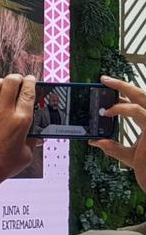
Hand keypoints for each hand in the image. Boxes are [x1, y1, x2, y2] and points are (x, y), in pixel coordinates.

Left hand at [0, 74, 37, 186]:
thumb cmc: (4, 165)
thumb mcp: (26, 154)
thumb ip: (33, 141)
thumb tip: (39, 134)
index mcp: (21, 121)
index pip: (28, 92)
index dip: (31, 82)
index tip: (32, 80)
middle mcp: (4, 112)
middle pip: (11, 82)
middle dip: (17, 78)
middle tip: (19, 81)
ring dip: (2, 82)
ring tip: (5, 87)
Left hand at [89, 75, 145, 189]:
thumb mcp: (126, 156)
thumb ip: (112, 147)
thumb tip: (94, 141)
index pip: (137, 104)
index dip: (122, 97)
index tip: (106, 92)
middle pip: (141, 95)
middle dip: (123, 85)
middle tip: (104, 79)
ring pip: (142, 96)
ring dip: (123, 87)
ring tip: (106, 82)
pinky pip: (138, 110)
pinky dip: (122, 108)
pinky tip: (108, 111)